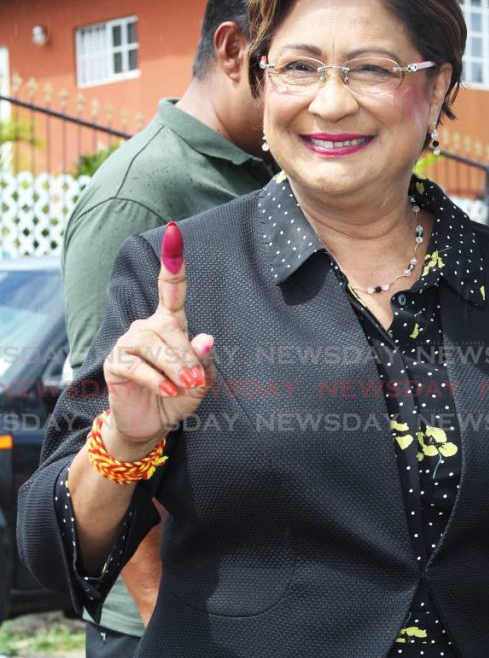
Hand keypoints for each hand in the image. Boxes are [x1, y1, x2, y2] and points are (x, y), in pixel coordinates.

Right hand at [103, 221, 214, 452]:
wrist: (150, 424)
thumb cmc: (177, 396)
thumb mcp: (199, 382)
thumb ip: (203, 362)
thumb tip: (206, 338)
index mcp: (170, 324)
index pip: (171, 289)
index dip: (172, 262)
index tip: (174, 233)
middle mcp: (147, 327)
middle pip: (169, 329)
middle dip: (186, 357)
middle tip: (195, 381)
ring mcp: (128, 343)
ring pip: (154, 346)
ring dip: (174, 368)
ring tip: (183, 386)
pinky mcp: (115, 363)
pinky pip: (139, 367)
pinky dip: (157, 380)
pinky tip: (167, 391)